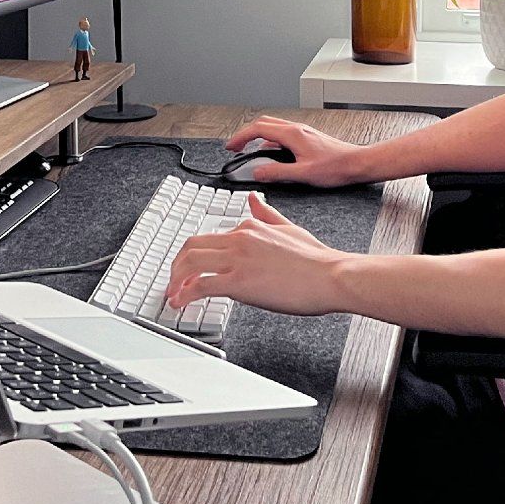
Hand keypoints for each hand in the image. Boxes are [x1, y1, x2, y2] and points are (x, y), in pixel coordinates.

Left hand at [165, 195, 350, 315]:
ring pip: (191, 262)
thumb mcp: (289, 228)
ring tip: (173, 294)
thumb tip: (252, 199)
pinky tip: (180, 304)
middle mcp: (240, 238)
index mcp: (250, 227)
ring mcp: (239, 259)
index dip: (196, 255)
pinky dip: (185, 295)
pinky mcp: (240, 282)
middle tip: (174, 280)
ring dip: (175, 279)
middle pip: (192, 245)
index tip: (192, 270)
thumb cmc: (316, 260)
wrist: (332, 276)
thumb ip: (267, 215)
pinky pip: (201, 286)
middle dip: (177, 264)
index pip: (211, 237)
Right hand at [223, 116, 369, 186]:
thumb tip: (258, 172)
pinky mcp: (307, 138)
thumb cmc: (336, 167)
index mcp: (292, 134)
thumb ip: (277, 173)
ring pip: (273, 127)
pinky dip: (270, 141)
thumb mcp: (303, 174)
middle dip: (246, 133)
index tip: (231, 146)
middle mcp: (296, 129)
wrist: (356, 163)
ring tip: (249, 150)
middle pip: (263, 123)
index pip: (258, 129)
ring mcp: (302, 132)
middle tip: (236, 147)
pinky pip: (282, 134)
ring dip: (258, 136)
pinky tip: (271, 155)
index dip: (241, 137)